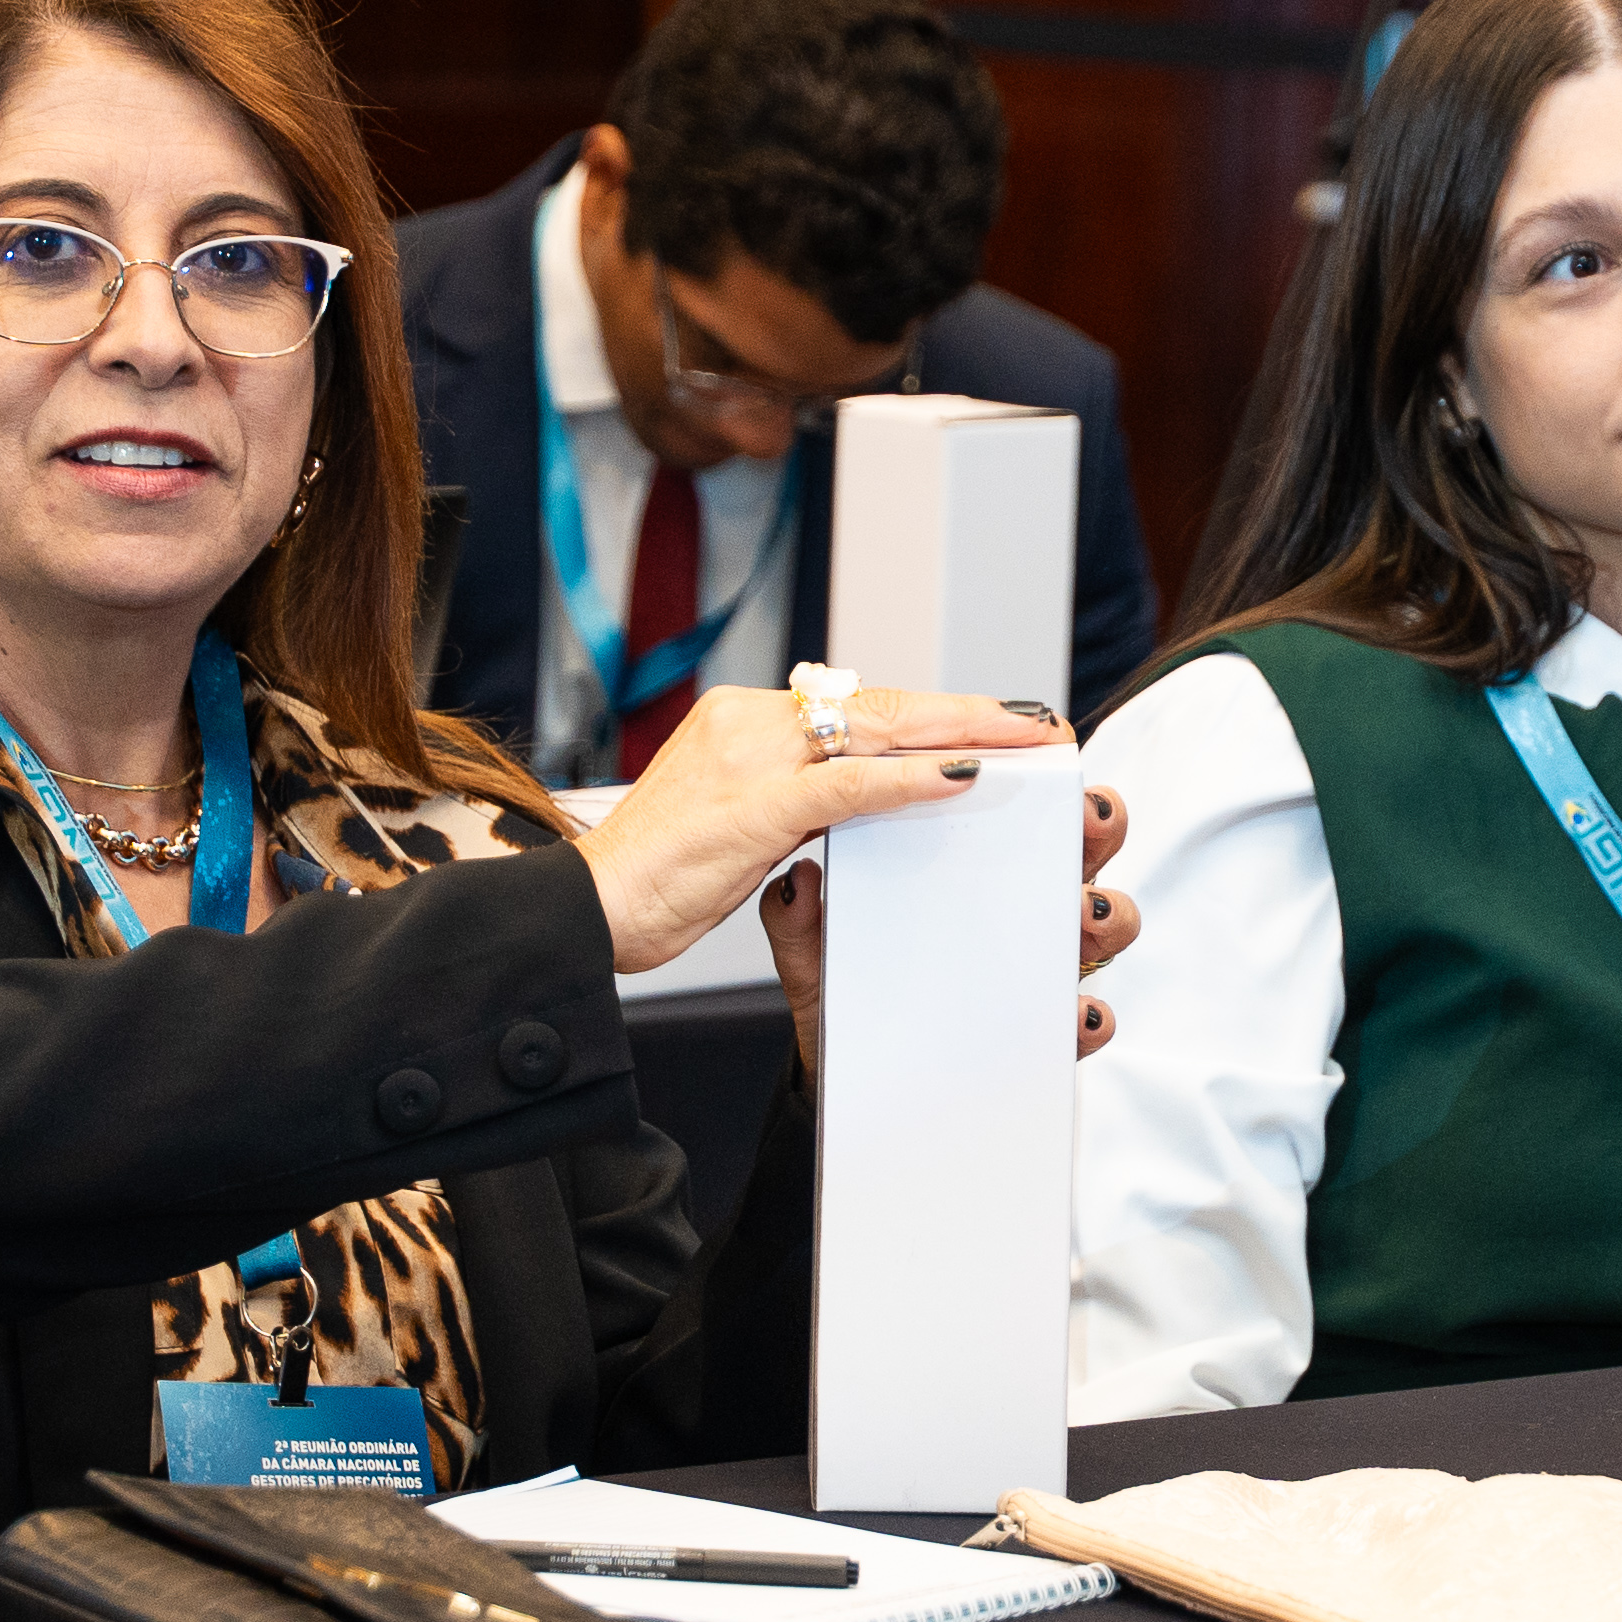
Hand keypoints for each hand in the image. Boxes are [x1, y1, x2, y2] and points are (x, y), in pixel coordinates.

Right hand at [574, 683, 1067, 971]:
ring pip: (875, 734)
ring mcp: (749, 758)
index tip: (994, 721)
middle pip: (880, 709)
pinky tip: (962, 779)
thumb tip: (862, 800)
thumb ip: (797, 804)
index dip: (932, 714)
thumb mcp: (738, 826)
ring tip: (1026, 744)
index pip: (857, 707)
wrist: (582, 913)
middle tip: (1039, 723)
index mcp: (745, 722)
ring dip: (960, 737)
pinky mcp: (751, 805)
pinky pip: (846, 785)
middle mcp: (749, 723)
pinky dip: (909, 780)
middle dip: (967, 716)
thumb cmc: (656, 879)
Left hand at [763, 780, 1134, 1083]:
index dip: (1035, 770)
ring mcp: (1035, 961)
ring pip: (1103, 926)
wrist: (846, 1064)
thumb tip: (801, 882)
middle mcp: (1016, 903)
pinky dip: (1089, 1016)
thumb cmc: (847, 984)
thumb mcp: (814, 948)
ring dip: (1105, 912)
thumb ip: (800, 919)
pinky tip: (1076, 1013)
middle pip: (1080, 849)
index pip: (1009, 805)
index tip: (1046, 742)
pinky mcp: (1038, 1027)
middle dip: (1098, 824)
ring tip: (1081, 910)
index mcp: (967, 863)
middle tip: (1084, 815)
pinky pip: (1084, 1021)